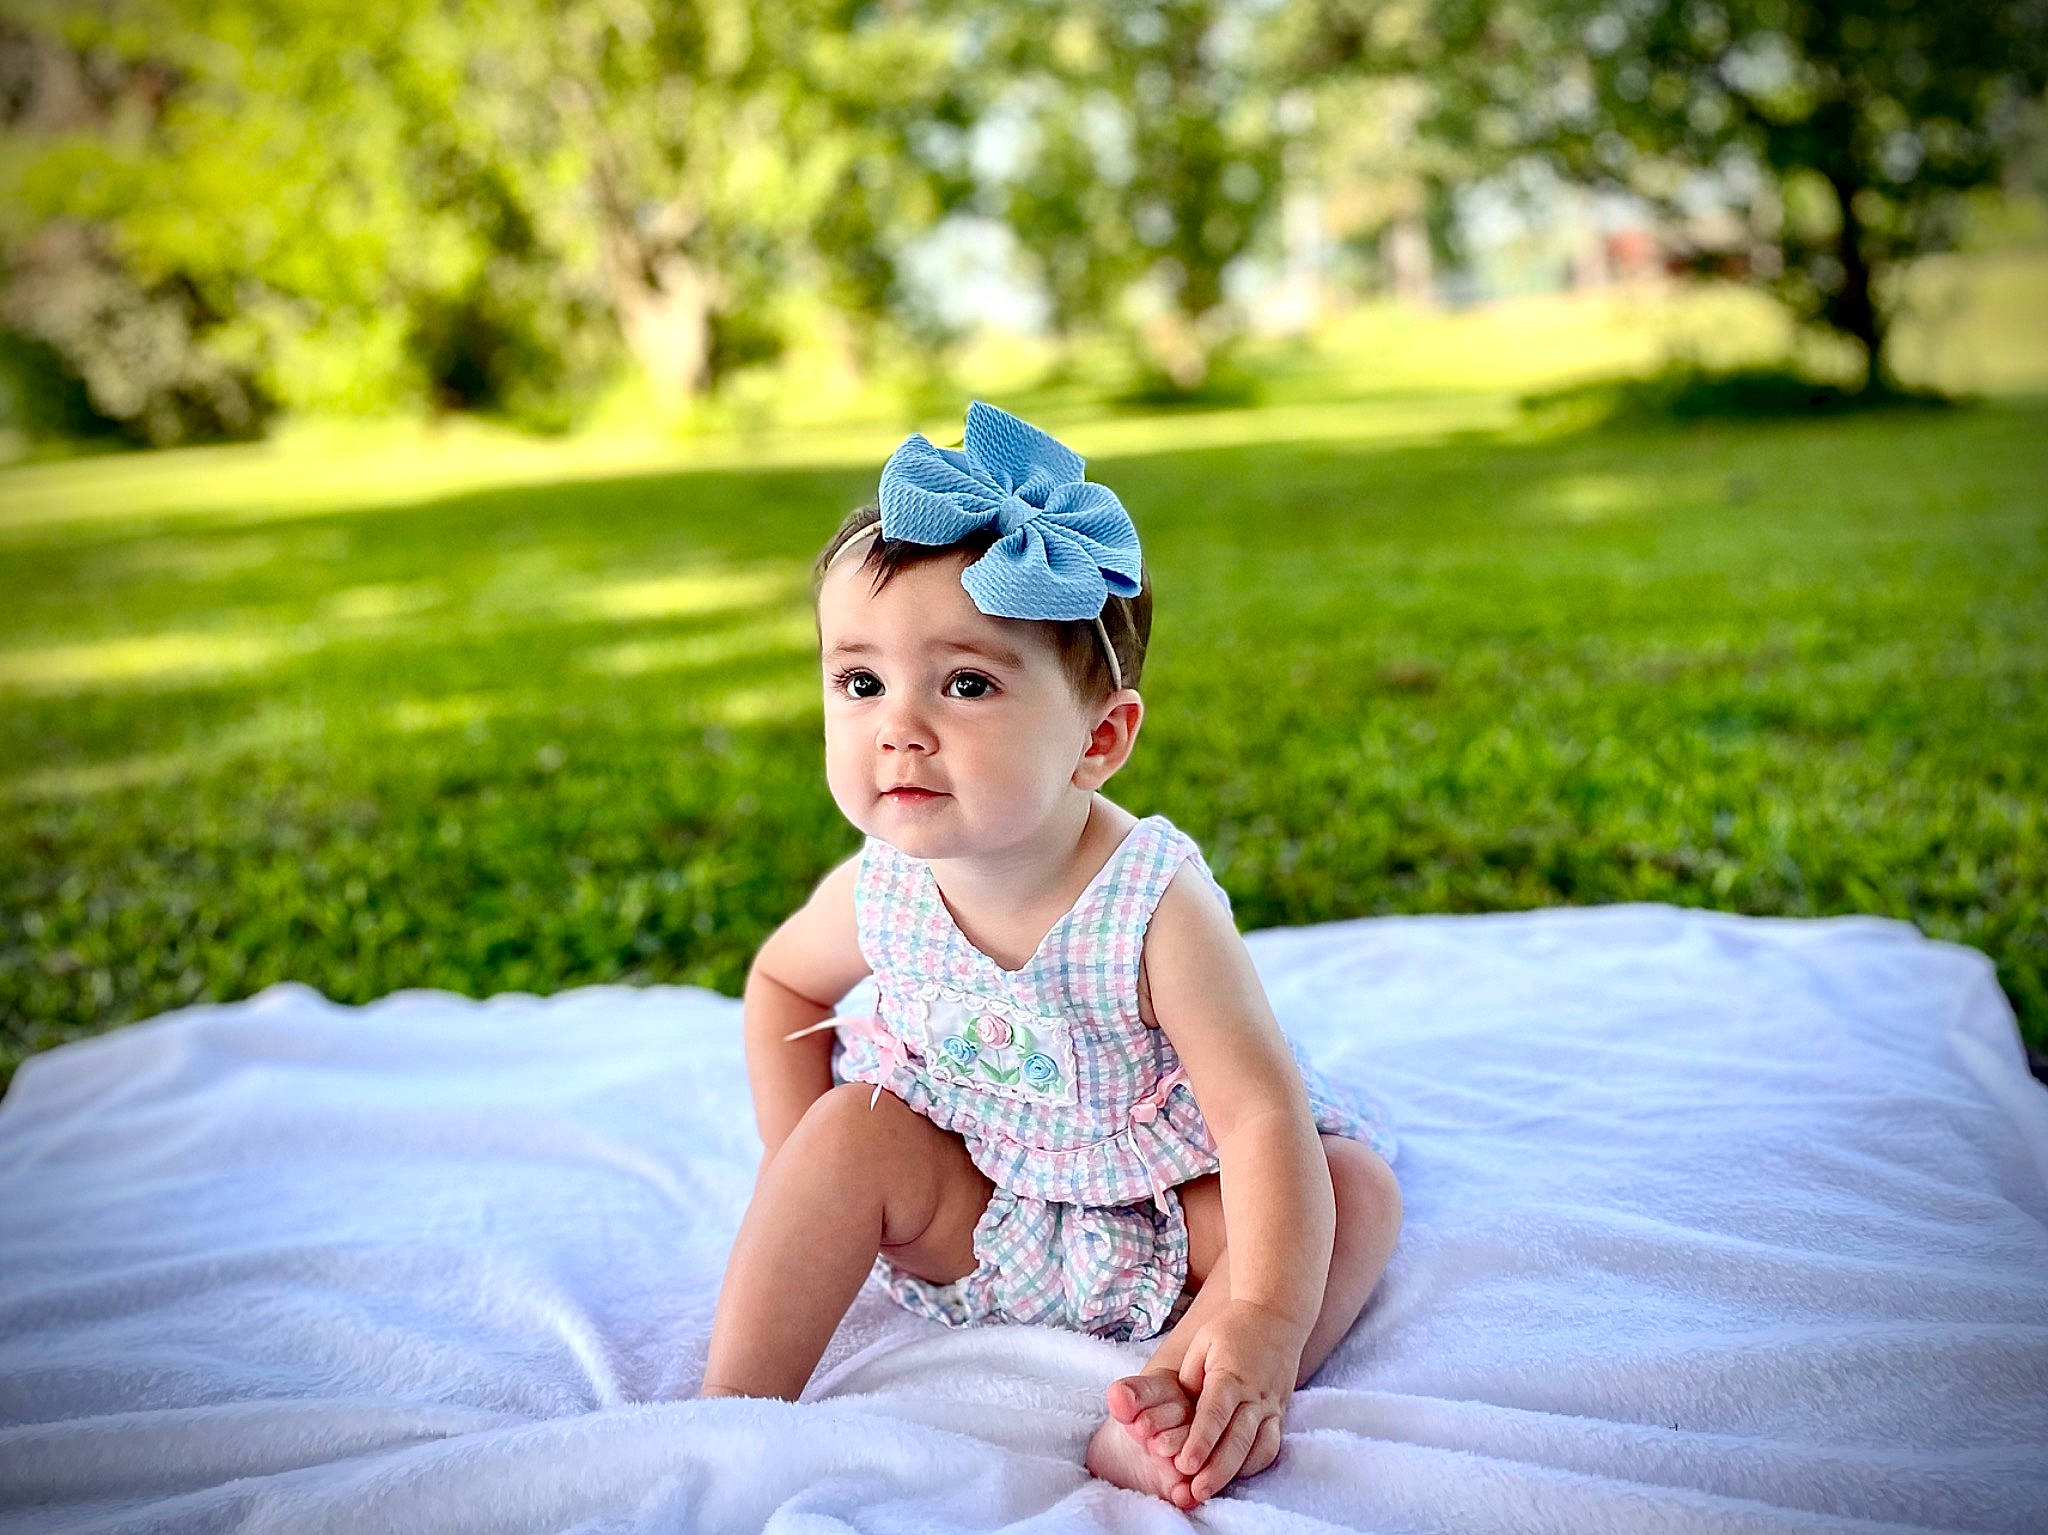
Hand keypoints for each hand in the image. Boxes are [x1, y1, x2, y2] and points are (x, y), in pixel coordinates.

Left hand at [1169, 1299, 1306, 1501]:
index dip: (1200, 1440)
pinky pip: (1271, 1444)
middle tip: (1197, 1491)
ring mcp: (1271, 1405)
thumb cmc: (1232, 1328)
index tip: (1184, 1464)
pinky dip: (1255, 1463)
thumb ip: (1190, 1377)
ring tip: (1213, 1491)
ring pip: (1257, 1446)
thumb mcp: (1203, 1343)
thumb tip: (1182, 1409)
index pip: (1214, 1414)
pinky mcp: (1281, 1412)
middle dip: (1217, 1468)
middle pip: (1237, 1438)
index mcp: (1230, 1375)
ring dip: (1236, 1472)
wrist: (1277, 1315)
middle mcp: (1254, 1394)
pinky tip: (1237, 1476)